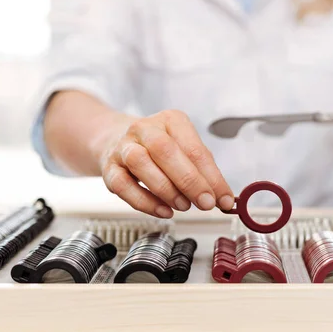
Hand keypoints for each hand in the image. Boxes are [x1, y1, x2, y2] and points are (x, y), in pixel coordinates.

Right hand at [98, 110, 234, 217]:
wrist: (117, 139)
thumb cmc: (159, 148)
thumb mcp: (185, 150)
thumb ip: (204, 172)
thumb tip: (222, 197)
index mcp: (171, 120)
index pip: (194, 148)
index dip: (212, 177)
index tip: (223, 199)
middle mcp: (145, 129)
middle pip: (165, 150)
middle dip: (189, 181)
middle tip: (205, 202)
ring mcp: (124, 147)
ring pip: (140, 163)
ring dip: (166, 189)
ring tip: (184, 205)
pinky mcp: (109, 168)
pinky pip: (123, 185)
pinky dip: (145, 202)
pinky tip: (163, 211)